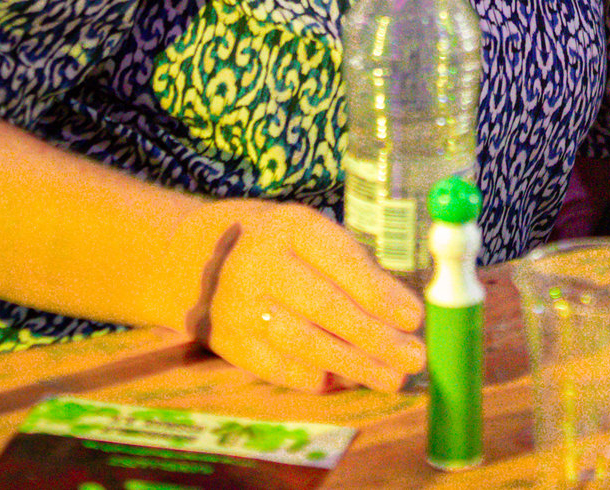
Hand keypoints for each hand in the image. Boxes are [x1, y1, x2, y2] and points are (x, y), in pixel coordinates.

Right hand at [203, 202, 423, 395]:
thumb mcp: (305, 230)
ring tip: (391, 378)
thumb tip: (397, 309)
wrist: (195, 258)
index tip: (414, 317)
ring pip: (305, 344)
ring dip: (354, 365)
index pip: (342, 263)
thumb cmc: (271, 240)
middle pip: (327, 308)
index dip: (380, 293)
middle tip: (414, 358)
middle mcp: (261, 265)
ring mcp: (240, 308)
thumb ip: (345, 263)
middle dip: (376, 338)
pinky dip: (315, 378)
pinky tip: (346, 382)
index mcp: (289, 227)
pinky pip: (279, 367)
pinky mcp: (228, 343)